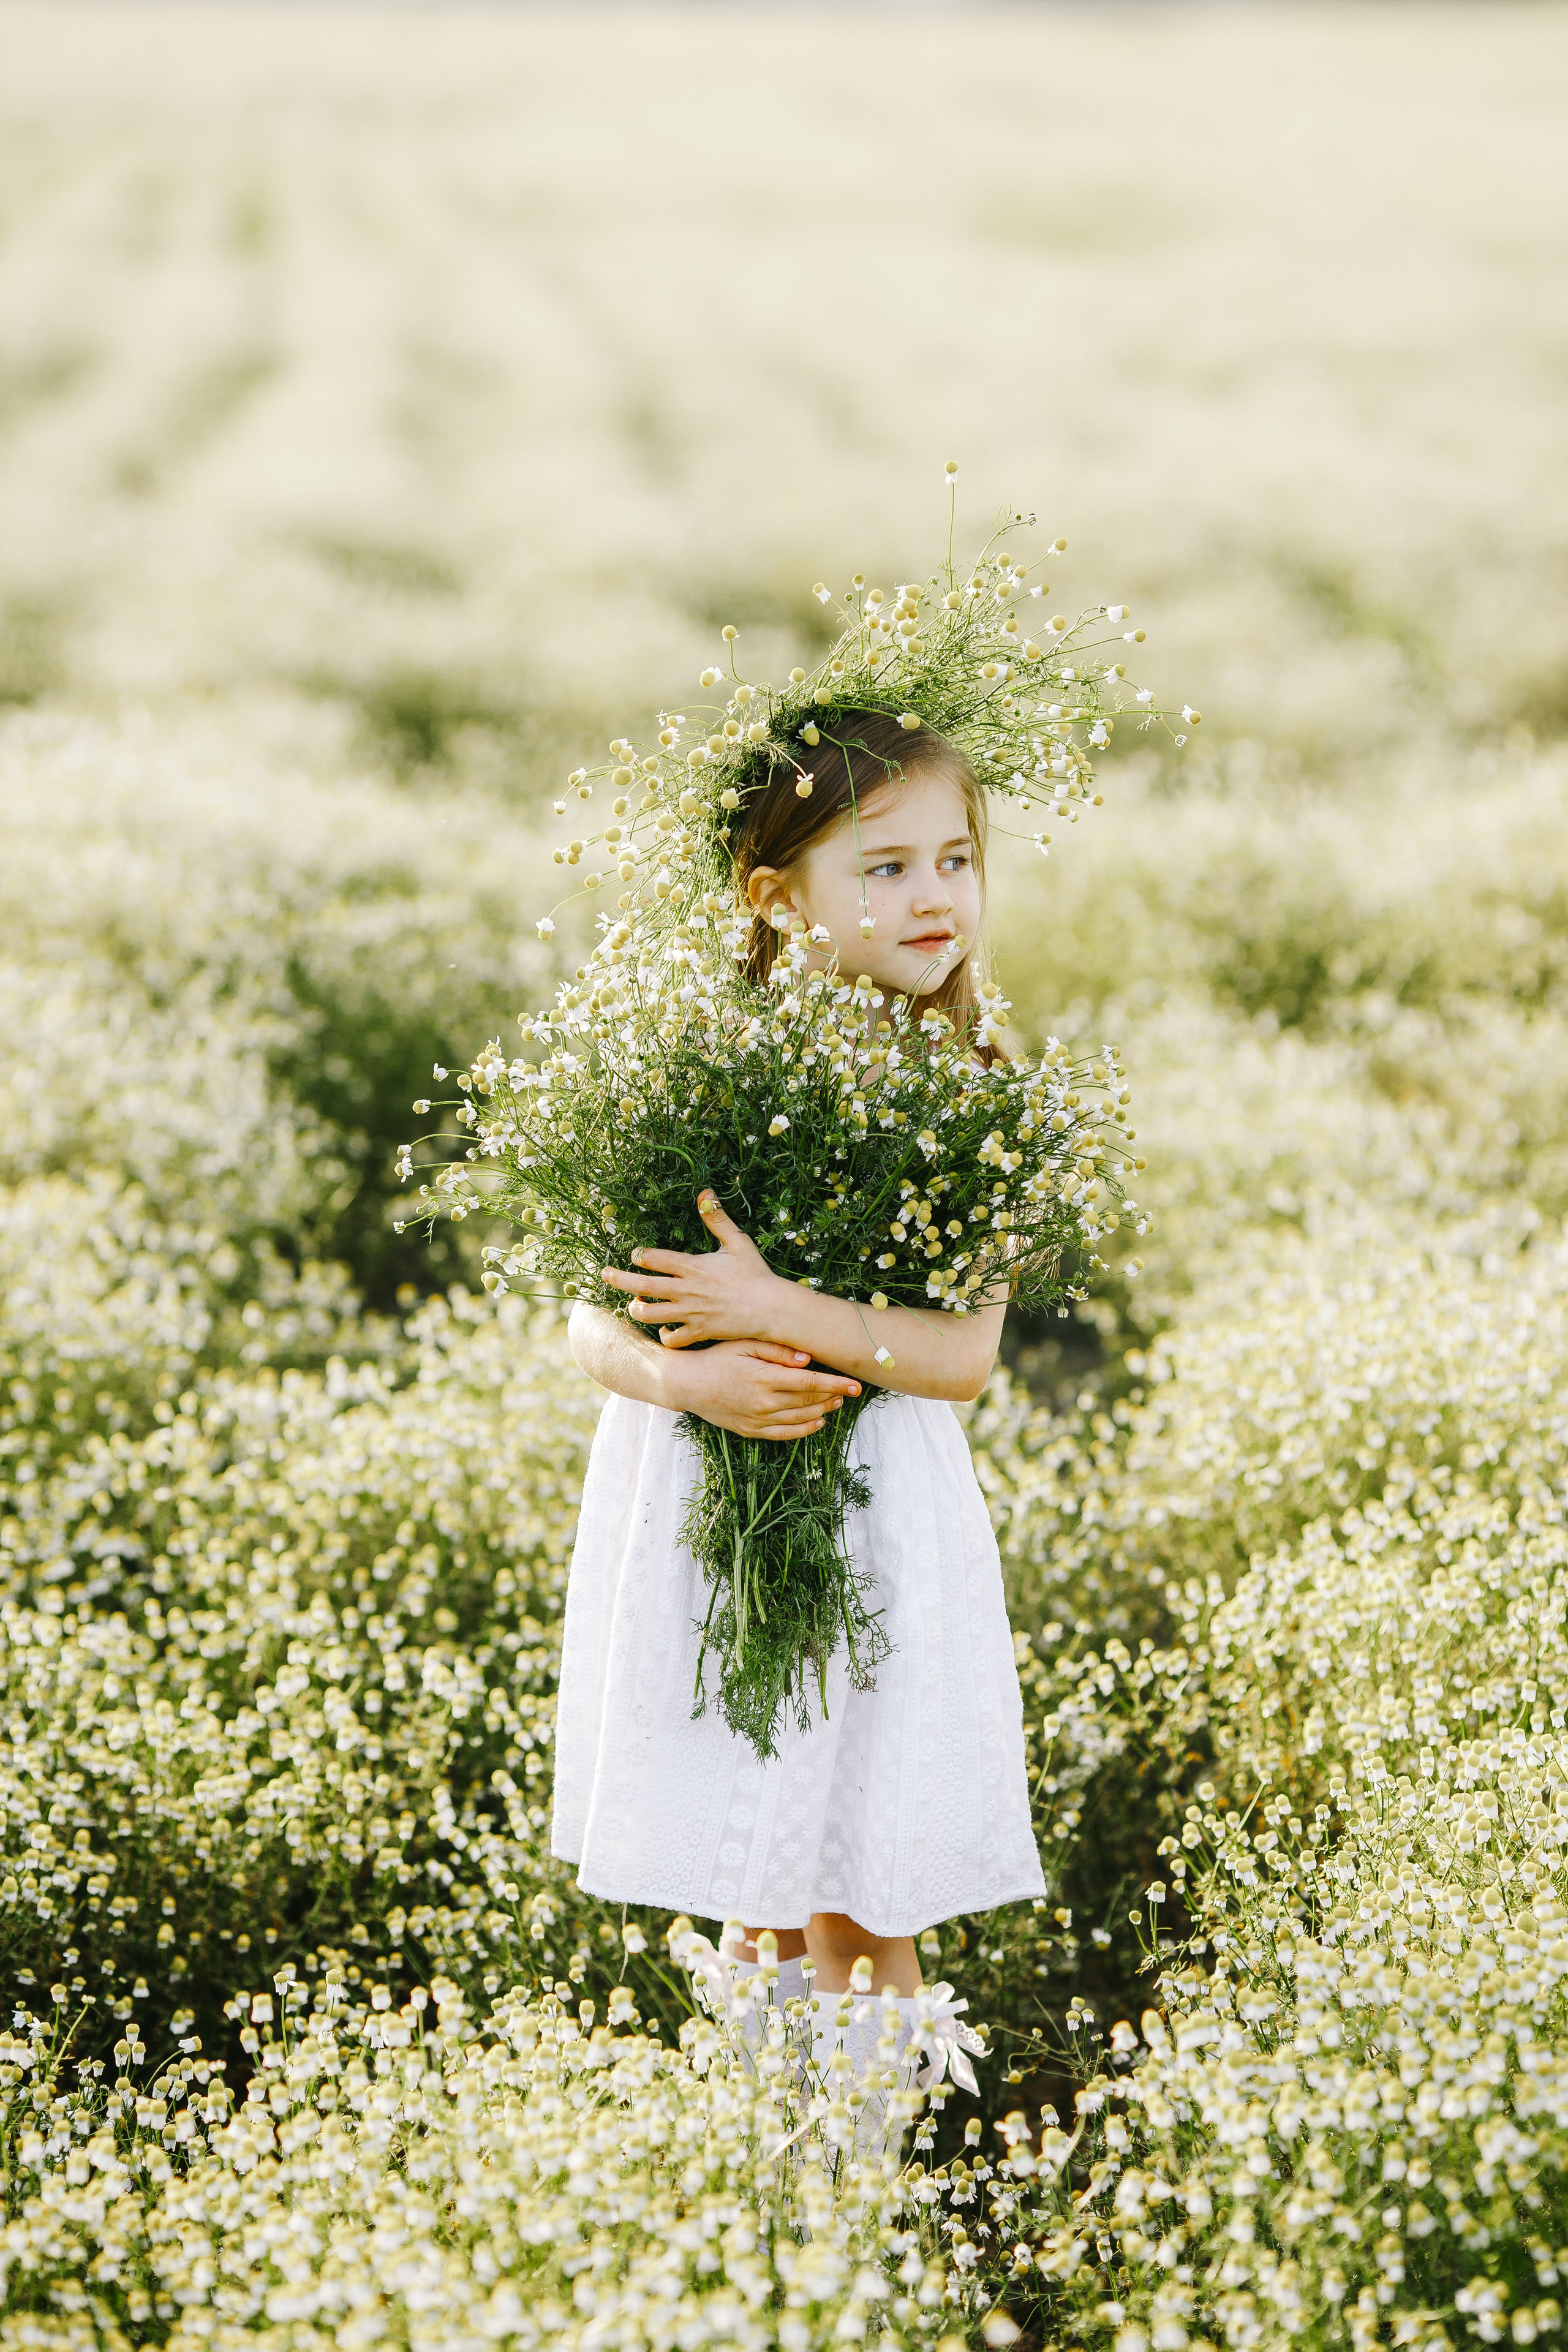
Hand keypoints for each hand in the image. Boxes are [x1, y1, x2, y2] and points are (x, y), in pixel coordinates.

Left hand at [602, 1191, 785, 1348]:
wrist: (771, 1308)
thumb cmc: (755, 1273)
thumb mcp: (737, 1241)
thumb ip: (717, 1218)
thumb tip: (705, 1193)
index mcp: (691, 1266)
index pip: (653, 1258)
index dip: (639, 1255)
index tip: (635, 1254)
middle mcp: (685, 1290)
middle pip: (641, 1286)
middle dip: (618, 1279)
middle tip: (604, 1274)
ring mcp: (690, 1313)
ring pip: (650, 1314)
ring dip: (637, 1309)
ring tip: (634, 1304)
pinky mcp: (698, 1332)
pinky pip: (671, 1339)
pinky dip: (664, 1336)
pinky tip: (663, 1330)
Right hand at [663, 1338, 860, 1440]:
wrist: (687, 1384)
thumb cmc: (716, 1357)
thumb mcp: (744, 1343)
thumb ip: (777, 1350)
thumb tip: (807, 1359)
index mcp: (765, 1378)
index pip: (810, 1383)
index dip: (836, 1384)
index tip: (856, 1384)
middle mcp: (764, 1402)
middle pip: (809, 1402)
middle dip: (833, 1396)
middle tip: (849, 1391)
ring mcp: (757, 1420)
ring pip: (800, 1419)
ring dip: (823, 1412)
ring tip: (837, 1403)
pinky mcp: (751, 1431)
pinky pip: (784, 1434)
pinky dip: (804, 1430)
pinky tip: (817, 1423)